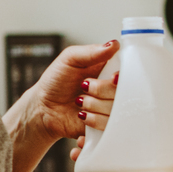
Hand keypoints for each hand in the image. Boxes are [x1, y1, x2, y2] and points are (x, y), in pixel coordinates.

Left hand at [10, 39, 117, 160]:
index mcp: (109, 71)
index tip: (112, 77)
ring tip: (80, 103)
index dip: (122, 77)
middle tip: (84, 87)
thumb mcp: (69, 59)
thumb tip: (114, 45)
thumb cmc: (56, 81)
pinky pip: (110, 126)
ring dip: (93, 106)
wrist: (43, 108)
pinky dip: (93, 121)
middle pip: (124, 92)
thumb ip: (91, 51)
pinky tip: (82, 116)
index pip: (129, 72)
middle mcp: (113, 90)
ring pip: (116, 111)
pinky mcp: (105, 126)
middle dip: (100, 90)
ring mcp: (110, 109)